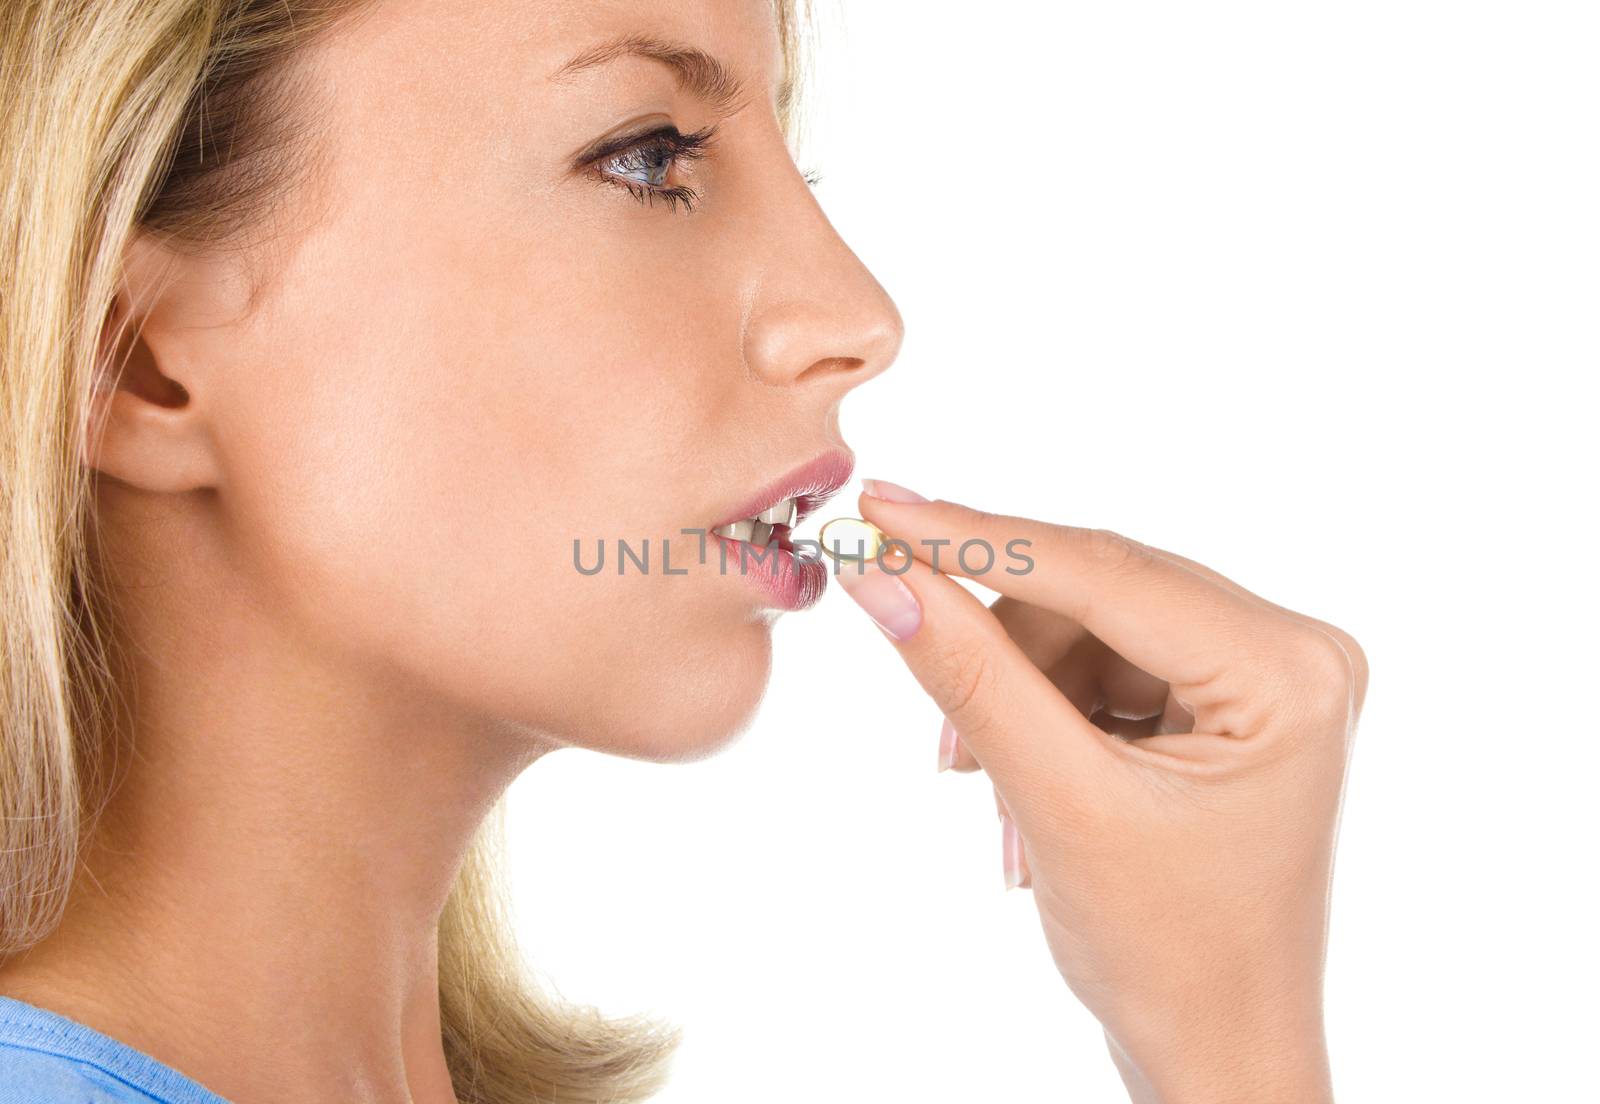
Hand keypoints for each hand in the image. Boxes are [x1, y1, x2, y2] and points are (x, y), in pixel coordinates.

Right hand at [833, 481, 1366, 1103]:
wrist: (1217, 1049)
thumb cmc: (1167, 953)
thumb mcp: (1057, 803)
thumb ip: (970, 677)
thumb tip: (882, 576)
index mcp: (1288, 670)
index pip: (1105, 572)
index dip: (978, 538)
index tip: (879, 509)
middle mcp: (1294, 651)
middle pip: (1098, 591)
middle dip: (995, 636)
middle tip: (890, 616)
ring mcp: (1267, 676)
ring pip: (1090, 627)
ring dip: (1015, 691)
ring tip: (978, 780)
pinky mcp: (1230, 702)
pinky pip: (1106, 666)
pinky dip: (1044, 713)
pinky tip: (1019, 790)